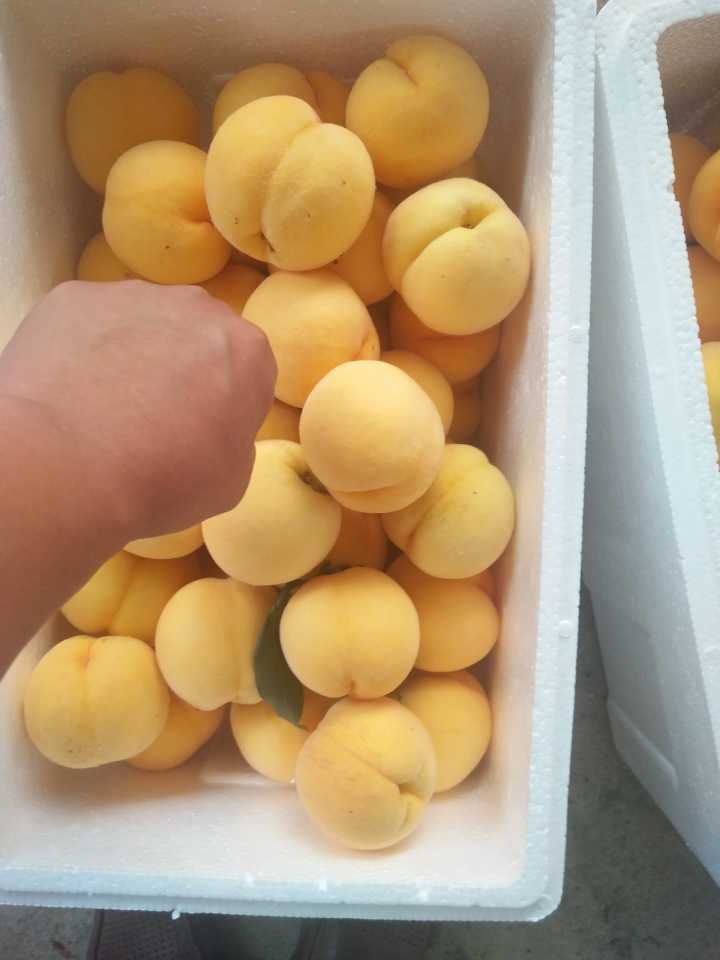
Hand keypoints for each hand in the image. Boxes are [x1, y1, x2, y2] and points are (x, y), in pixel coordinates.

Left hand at [0, 279, 275, 542]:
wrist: (65, 466)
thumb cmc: (163, 480)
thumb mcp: (231, 479)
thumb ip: (234, 437)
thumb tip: (210, 423)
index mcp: (248, 349)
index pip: (249, 372)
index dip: (227, 407)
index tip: (203, 437)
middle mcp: (197, 306)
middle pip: (198, 337)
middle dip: (184, 370)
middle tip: (154, 421)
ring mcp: (132, 295)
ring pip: (142, 323)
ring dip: (133, 355)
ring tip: (104, 408)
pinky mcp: (73, 297)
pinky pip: (88, 324)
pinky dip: (82, 352)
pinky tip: (68, 393)